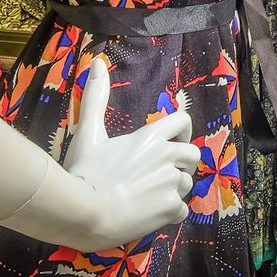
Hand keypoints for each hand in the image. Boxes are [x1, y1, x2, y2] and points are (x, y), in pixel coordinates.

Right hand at [52, 59, 199, 249]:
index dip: (183, 130)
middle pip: (193, 154)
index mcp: (151, 137)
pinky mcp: (171, 209)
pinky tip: (148, 214)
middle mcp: (167, 156)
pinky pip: (182, 210)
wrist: (83, 212)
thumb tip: (97, 63)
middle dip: (182, 164)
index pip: (183, 120)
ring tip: (147, 197)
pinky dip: (169, 213)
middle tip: (160, 174)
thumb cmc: (84, 171)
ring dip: (172, 190)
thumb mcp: (88, 132)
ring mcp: (171, 183)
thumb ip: (95, 98)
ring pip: (186, 184)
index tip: (176, 141)